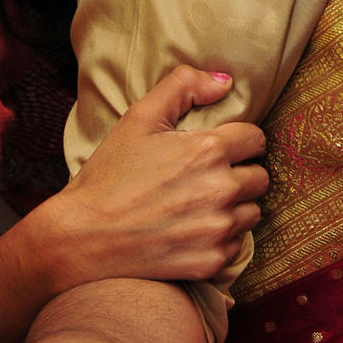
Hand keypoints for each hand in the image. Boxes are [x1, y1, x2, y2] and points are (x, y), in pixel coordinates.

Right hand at [50, 66, 267, 283]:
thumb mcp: (139, 118)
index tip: (221, 148)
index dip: (239, 140)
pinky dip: (222, 238)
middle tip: (209, 178)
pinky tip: (194, 231)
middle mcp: (221, 190)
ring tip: (202, 205)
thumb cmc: (109, 175)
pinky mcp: (211, 261)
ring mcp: (218, 229)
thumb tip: (224, 81)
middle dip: (240, 173)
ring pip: (252, 212)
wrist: (82, 238)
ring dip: (235, 207)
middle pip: (260, 177)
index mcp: (208, 151)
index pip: (256, 139)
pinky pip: (237, 245)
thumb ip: (183, 86)